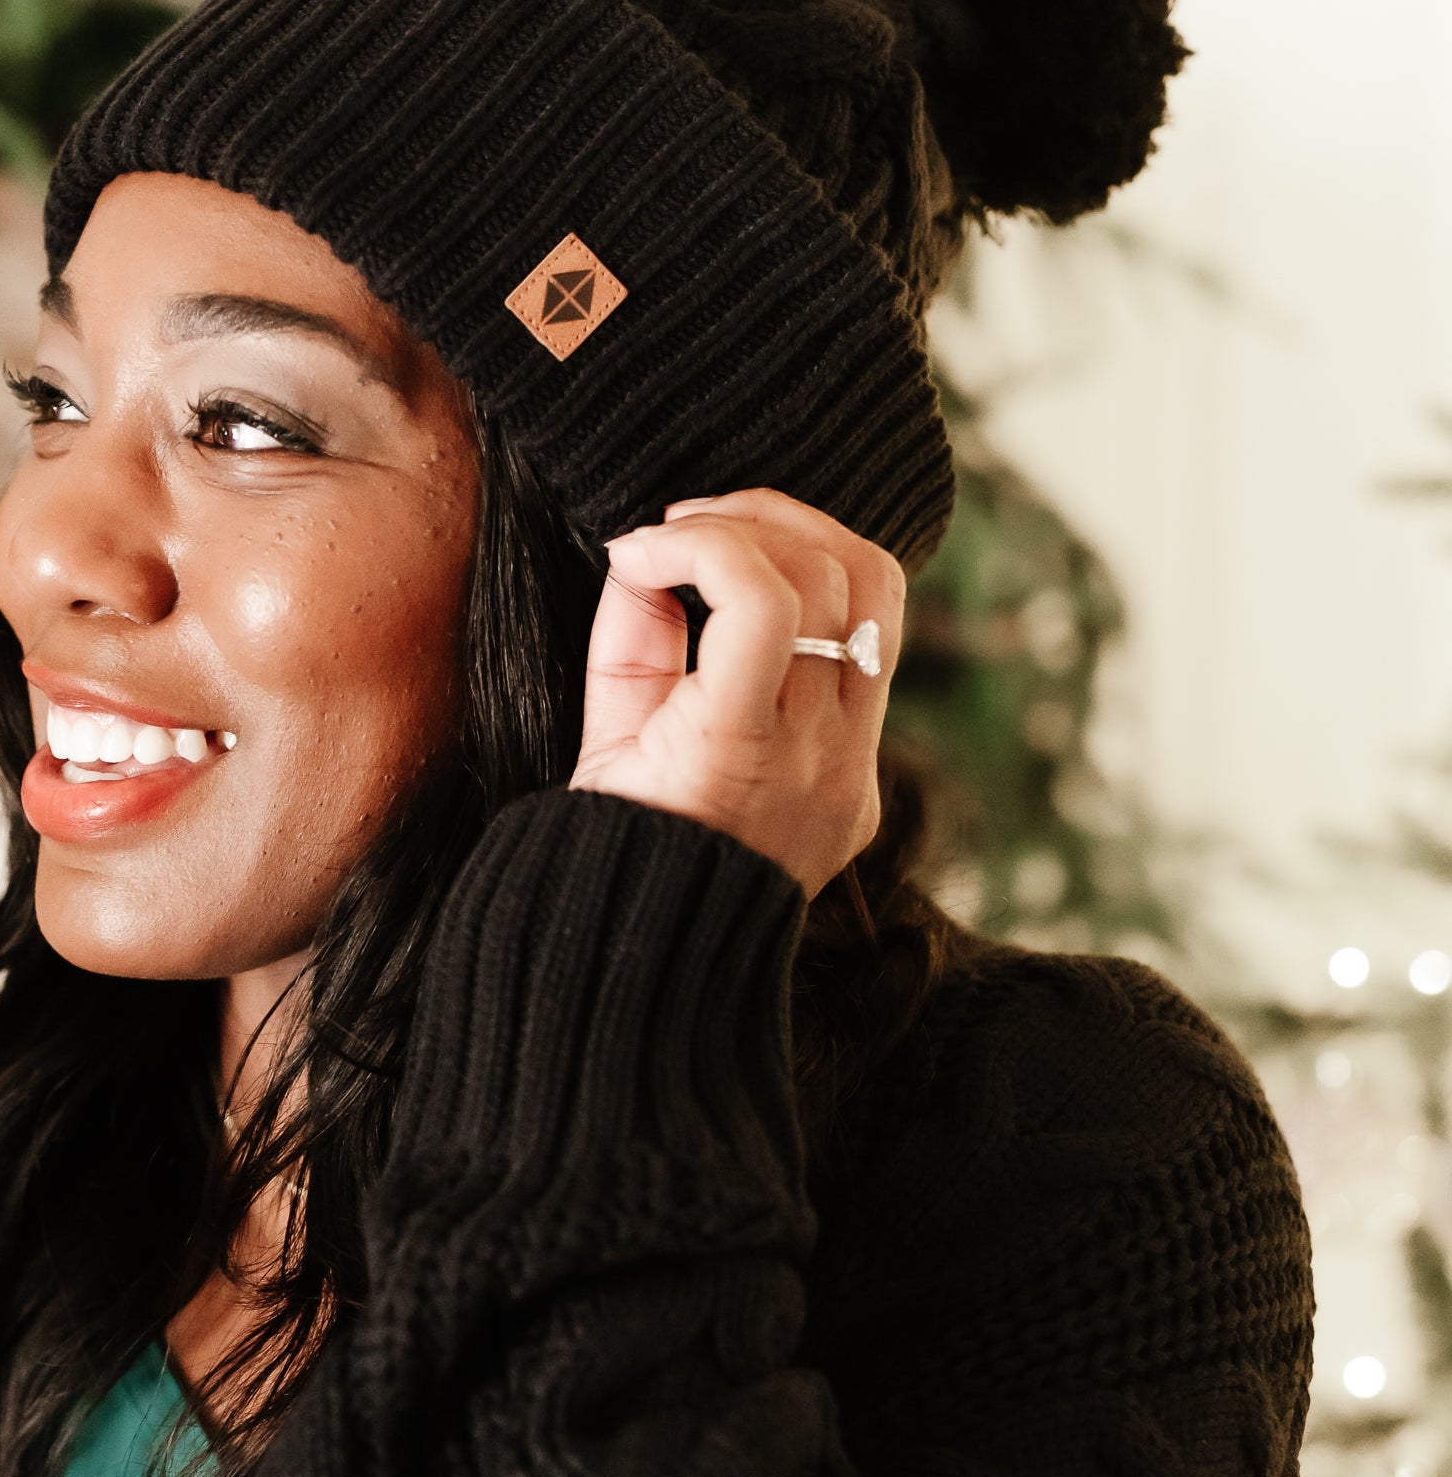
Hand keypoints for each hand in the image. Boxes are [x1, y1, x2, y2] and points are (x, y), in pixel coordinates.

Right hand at [569, 489, 905, 898]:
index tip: (635, 548)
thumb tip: (647, 553)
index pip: (763, 599)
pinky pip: (872, 645)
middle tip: (683, 522)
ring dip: (804, 538)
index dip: (697, 542)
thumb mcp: (599, 738)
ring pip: (878, 595)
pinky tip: (764, 589)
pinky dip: (822, 594)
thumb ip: (627, 631)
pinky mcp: (869, 772)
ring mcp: (858, 767)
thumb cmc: (612, 845)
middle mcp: (819, 759)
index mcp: (738, 755)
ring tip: (733, 534)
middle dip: (751, 520)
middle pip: (832, 578)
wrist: (661, 956)